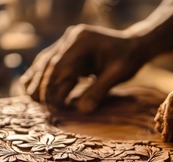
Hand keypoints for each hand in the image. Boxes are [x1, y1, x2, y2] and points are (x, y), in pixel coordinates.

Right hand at [20, 24, 145, 112]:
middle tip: (45, 110)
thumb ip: (99, 91)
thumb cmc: (128, 59)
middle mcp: (69, 38)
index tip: (52, 108)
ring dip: (39, 84)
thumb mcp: (118, 75)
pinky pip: (48, 64)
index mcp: (81, 41)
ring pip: (43, 64)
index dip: (52, 88)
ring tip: (38, 105)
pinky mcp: (66, 50)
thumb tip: (82, 111)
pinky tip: (38, 94)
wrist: (134, 46)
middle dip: (43, 88)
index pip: (58, 66)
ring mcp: (66, 42)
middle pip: (47, 64)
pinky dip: (43, 79)